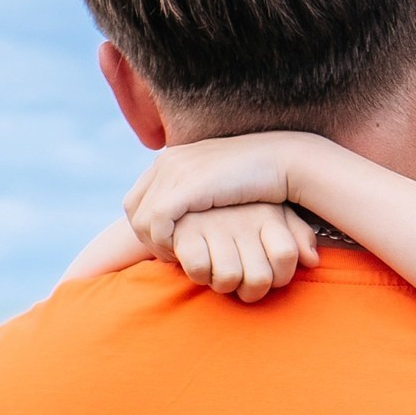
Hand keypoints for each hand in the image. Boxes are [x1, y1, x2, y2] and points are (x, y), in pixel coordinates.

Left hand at [124, 135, 298, 255]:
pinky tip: (183, 252)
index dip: (147, 227)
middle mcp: (167, 160)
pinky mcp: (186, 186)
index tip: (171, 245)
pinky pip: (156, 222)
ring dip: (156, 244)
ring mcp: (175, 171)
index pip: (137, 199)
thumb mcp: (217, 184)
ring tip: (179, 256)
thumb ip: (195, 193)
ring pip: (141, 219)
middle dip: (147, 237)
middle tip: (171, 255)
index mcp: (172, 158)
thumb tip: (180, 213)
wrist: (282, 162)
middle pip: (133, 209)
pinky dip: (164, 242)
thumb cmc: (258, 180)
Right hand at [171, 204, 319, 301]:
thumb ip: (297, 236)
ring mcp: (214, 224)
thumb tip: (312, 260)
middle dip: (250, 291)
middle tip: (242, 281)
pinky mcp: (186, 231)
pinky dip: (199, 275)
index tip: (271, 276)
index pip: (287, 255)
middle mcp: (243, 218)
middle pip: (259, 278)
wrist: (190, 180)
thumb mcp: (274, 213)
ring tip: (219, 271)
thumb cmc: (238, 207)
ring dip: (222, 284)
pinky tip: (201, 264)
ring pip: (229, 278)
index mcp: (268, 214)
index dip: (281, 277)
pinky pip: (199, 269)